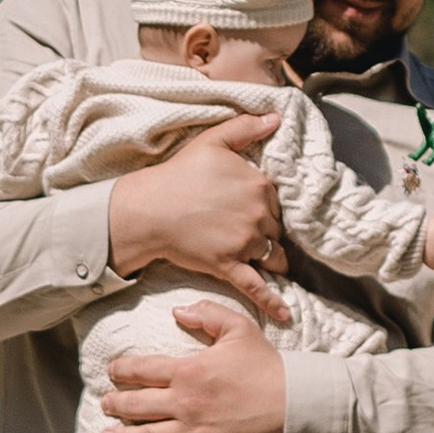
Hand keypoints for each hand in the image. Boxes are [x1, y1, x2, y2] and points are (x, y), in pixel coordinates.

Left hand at [100, 306, 289, 432]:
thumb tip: (178, 310)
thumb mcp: (238, 328)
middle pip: (136, 406)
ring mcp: (195, 431)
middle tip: (105, 404)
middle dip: (115, 404)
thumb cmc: (266, 364)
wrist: (294, 402)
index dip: (121, 370)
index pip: (141, 370)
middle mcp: (185, 403)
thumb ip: (206, 315)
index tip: (112, 371)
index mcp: (189, 371)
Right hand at [107, 111, 291, 323]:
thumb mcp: (211, 142)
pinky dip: (273, 302)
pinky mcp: (230, 266)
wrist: (147, 209)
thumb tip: (275, 117)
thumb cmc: (177, 174)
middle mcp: (258, 213)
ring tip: (268, 263)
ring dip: (271, 260)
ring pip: (272, 255)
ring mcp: (245, 242)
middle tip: (247, 232)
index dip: (264, 206)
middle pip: (276, 229)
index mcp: (259, 184)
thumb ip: (245, 128)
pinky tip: (286, 316)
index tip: (249, 208)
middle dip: (266, 232)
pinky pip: (256, 286)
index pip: (277, 200)